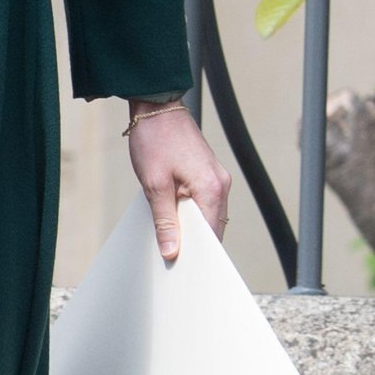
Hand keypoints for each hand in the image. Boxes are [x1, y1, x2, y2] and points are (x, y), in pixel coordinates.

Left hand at [126, 102, 231, 260]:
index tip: (183, 268)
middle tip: (170, 256)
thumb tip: (171, 251)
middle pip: (212, 227)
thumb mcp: (154, 184)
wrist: (156, 106)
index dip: (198, 254)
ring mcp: (216, 178)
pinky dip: (190, 212)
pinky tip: (171, 215)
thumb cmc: (154, 140)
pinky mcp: (207, 173)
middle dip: (193, 242)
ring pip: (207, 215)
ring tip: (168, 236)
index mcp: (212, 189)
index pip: (212, 235)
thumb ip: (165, 220)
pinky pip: (203, 202)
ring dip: (190, 226)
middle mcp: (220, 185)